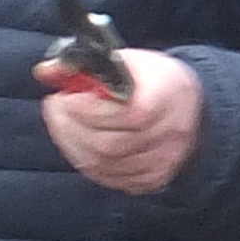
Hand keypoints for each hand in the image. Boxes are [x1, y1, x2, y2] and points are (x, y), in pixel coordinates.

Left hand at [39, 48, 203, 194]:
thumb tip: (47, 71)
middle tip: (55, 108)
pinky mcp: (151, 180)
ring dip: (72, 144)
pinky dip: (85, 161)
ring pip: (104, 165)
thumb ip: (88, 65)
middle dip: (70, 127)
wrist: (192, 109)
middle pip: (109, 144)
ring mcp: (161, 162)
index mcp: (168, 97)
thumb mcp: (129, 60)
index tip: (67, 96)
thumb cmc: (156, 81)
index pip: (127, 114)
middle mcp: (168, 134)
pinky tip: (77, 143)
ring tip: (62, 123)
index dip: (89, 109)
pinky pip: (109, 178)